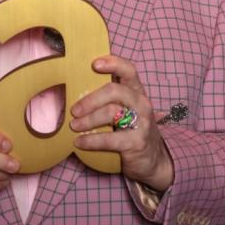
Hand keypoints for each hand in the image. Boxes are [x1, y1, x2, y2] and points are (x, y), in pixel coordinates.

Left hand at [71, 54, 173, 191]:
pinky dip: (91, 140)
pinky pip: (110, 139)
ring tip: (73, 126)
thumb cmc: (130, 130)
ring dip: (88, 119)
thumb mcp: (123, 110)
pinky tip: (79, 142)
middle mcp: (141, 103)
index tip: (94, 64)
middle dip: (90, 99)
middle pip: (115, 91)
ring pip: (111, 112)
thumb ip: (106, 100)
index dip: (113, 63)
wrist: (152, 161)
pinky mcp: (138, 142)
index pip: (128, 70)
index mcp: (136, 91)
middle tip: (74, 110)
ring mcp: (142, 122)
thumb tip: (72, 91)